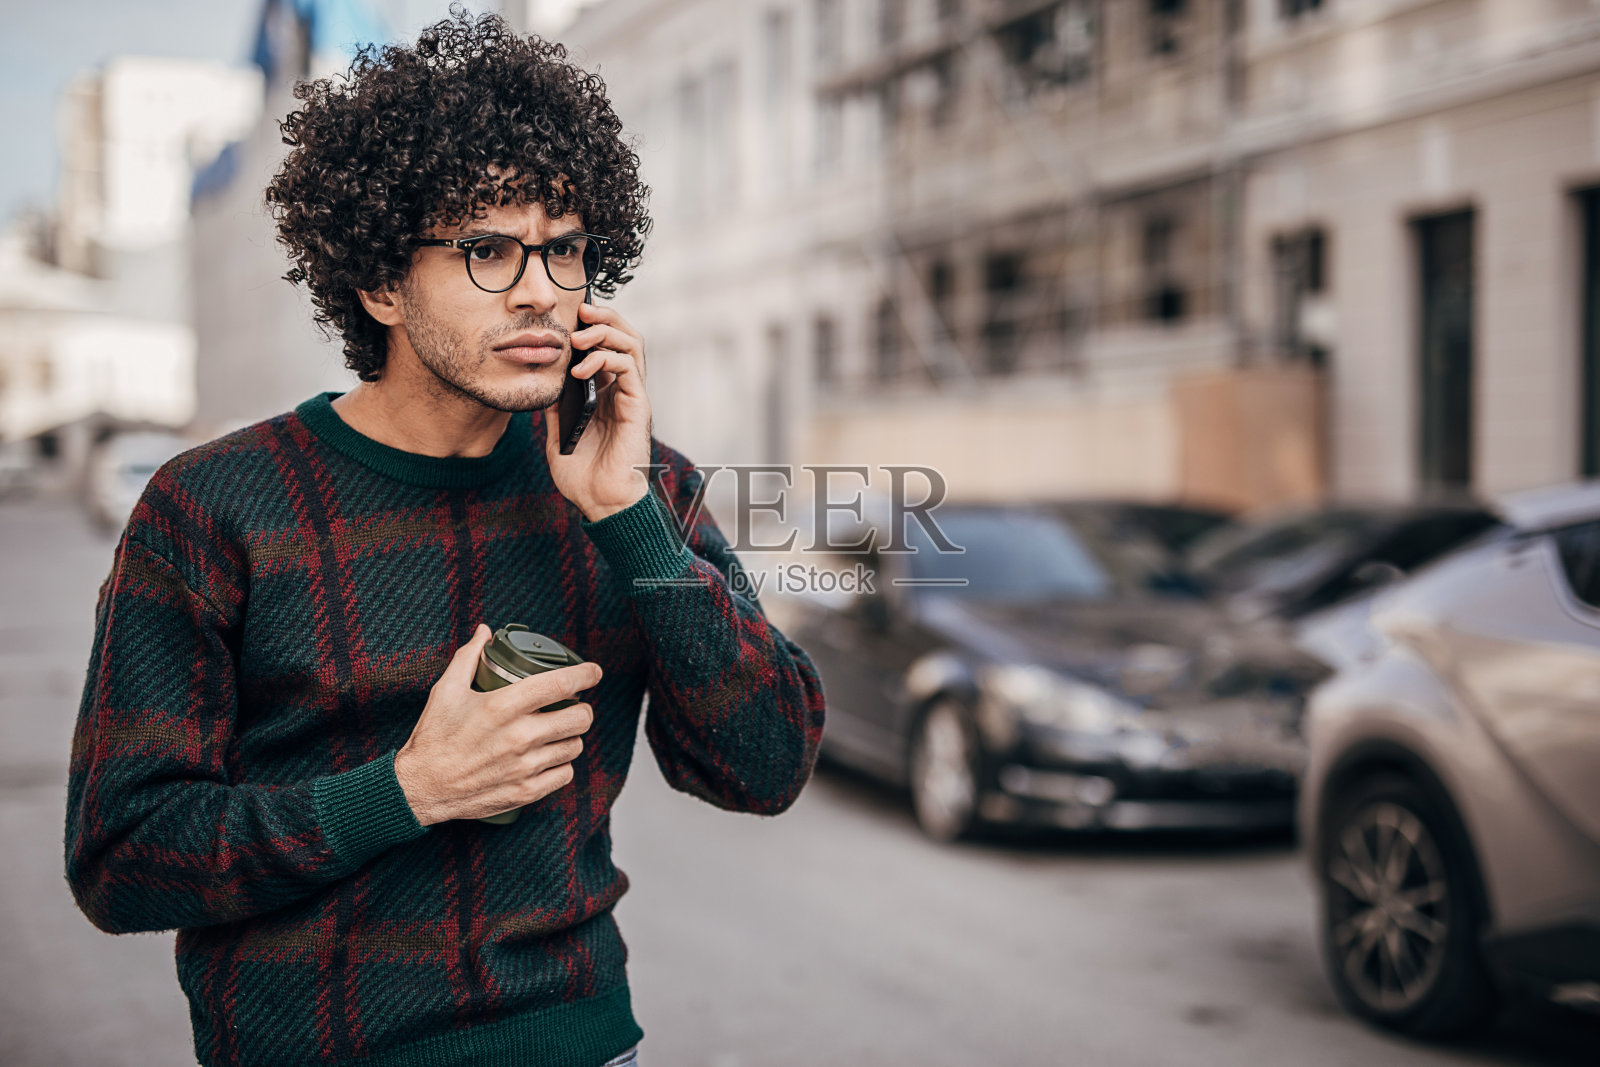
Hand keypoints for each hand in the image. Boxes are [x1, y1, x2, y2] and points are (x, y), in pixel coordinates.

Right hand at [394, 624, 601, 825]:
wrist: (420, 788)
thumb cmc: (434, 738)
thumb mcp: (447, 690)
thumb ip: (468, 657)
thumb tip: (484, 632)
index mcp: (503, 706)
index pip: (560, 684)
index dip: (585, 675)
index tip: (594, 672)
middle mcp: (519, 736)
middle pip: (579, 717)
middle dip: (582, 709)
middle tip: (575, 707)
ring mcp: (525, 766)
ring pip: (574, 746)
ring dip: (571, 737)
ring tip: (558, 733)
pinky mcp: (525, 791)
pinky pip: (564, 774)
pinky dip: (562, 765)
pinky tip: (550, 758)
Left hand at [545, 299, 651, 520]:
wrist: (601, 503)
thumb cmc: (583, 476)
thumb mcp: (558, 434)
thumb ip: (554, 408)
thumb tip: (541, 383)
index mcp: (607, 394)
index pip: (607, 346)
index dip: (593, 325)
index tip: (570, 316)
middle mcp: (623, 391)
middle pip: (625, 337)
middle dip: (605, 317)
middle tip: (581, 310)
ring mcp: (633, 397)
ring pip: (632, 345)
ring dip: (606, 332)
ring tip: (580, 337)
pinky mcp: (639, 407)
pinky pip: (630, 369)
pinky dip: (606, 359)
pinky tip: (582, 368)